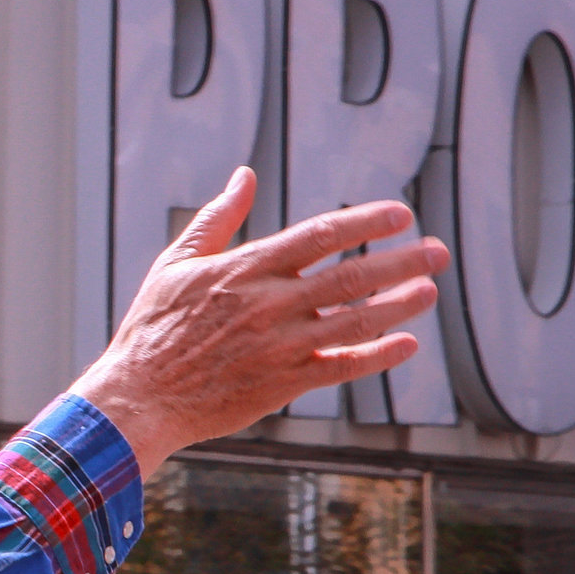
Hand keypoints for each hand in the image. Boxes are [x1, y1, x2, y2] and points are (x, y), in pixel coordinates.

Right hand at [72, 167, 448, 474]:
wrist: (138, 397)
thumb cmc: (152, 329)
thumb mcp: (176, 264)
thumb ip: (217, 219)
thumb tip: (244, 175)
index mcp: (244, 269)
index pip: (319, 235)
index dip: (364, 222)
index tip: (399, 214)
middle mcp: (268, 305)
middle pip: (350, 275)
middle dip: (400, 261)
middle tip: (436, 251)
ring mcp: (279, 346)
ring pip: (355, 320)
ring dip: (399, 304)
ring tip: (429, 290)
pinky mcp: (282, 383)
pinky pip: (342, 367)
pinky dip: (377, 356)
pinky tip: (405, 343)